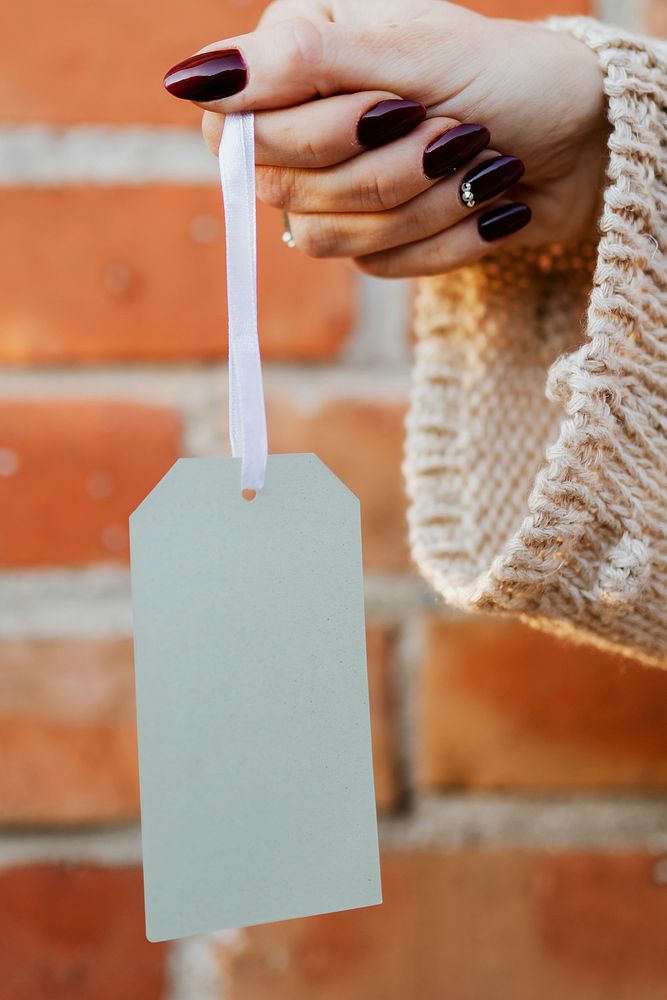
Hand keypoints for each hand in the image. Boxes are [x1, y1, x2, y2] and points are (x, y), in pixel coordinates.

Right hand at [164, 0, 606, 276]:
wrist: (579, 139)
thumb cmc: (503, 76)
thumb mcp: (408, 51)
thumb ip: (298, 62)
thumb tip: (190, 79)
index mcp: (298, 63)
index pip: (237, 132)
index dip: (309, 137)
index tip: (389, 108)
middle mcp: (305, 128)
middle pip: (286, 191)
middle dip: (387, 167)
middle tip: (454, 129)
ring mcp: (336, 193)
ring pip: (329, 239)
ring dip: (423, 204)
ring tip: (482, 162)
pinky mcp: (374, 244)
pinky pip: (378, 269)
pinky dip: (444, 239)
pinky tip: (488, 205)